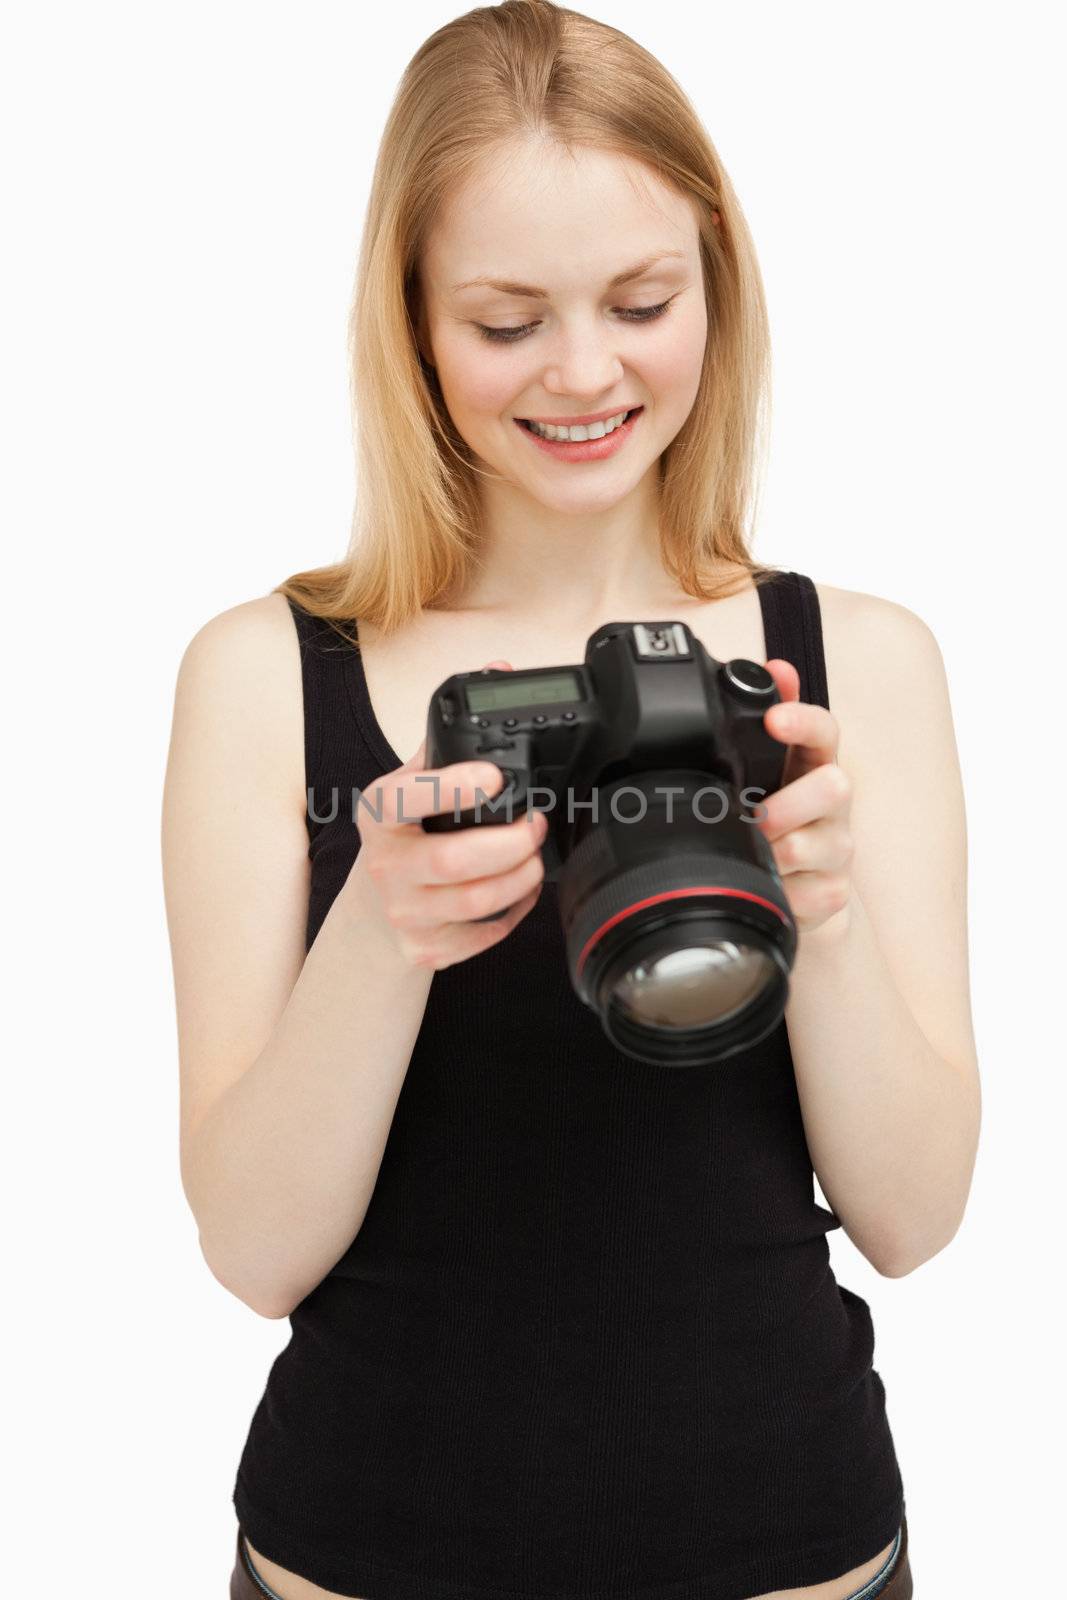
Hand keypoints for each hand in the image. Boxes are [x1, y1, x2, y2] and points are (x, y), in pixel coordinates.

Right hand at [349, 661, 547, 970]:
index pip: (408, 798)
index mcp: (380, 812)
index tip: (495, 777)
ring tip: (534, 858)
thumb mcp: (410, 783)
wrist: (373, 909)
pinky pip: (483, 935)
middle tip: (536, 825)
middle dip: (510, 843)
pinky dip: (513, 914)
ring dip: (521, 878)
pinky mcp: (425, 948)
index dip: (454, 787)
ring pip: (476, 901)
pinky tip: (519, 893)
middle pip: (454, 861)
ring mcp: (403, 911)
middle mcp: (385, 864)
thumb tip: (494, 670)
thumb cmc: (403, 835)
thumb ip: (449, 734)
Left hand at [754, 659, 854, 938]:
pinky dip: (781, 893)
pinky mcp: (835, 891)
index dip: (803, 721)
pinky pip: (810, 894)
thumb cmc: (766, 818)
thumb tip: (771, 668)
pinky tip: (769, 888)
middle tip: (752, 818)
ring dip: (774, 853)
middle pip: (836, 787)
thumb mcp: (755, 771)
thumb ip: (757, 721)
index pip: (824, 730)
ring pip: (814, 846)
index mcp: (813, 764)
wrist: (788, 885)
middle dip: (787, 804)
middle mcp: (833, 802)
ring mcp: (839, 848)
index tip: (775, 719)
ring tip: (750, 855)